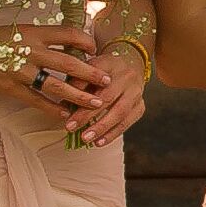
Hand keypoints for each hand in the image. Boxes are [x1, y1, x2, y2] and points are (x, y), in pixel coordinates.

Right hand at [0, 24, 112, 127]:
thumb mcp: (12, 31)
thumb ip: (35, 37)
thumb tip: (60, 43)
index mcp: (31, 31)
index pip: (68, 33)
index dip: (86, 41)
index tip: (97, 49)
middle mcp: (28, 50)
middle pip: (69, 62)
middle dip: (92, 73)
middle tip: (109, 81)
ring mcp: (19, 70)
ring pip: (57, 85)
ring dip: (78, 96)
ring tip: (96, 104)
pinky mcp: (8, 88)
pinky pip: (36, 100)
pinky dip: (53, 109)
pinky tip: (65, 115)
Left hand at [69, 24, 154, 146]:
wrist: (131, 64)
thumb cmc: (103, 69)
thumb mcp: (88, 67)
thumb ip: (77, 81)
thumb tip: (65, 103)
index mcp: (110, 64)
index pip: (94, 80)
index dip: (82, 97)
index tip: (66, 114)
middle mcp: (126, 76)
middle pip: (107, 98)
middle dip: (88, 115)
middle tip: (72, 128)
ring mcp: (136, 92)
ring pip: (120, 112)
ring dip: (102, 128)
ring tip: (86, 139)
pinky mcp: (141, 105)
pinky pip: (128, 122)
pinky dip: (113, 133)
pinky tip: (100, 142)